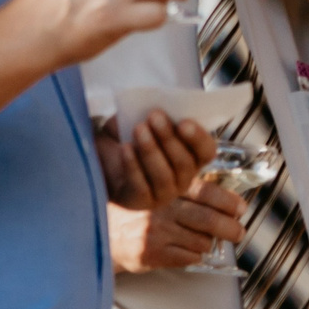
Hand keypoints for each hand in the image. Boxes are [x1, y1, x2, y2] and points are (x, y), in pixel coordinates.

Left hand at [97, 111, 215, 210]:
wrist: (102, 159)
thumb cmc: (130, 135)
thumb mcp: (143, 120)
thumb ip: (155, 115)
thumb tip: (159, 106)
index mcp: (192, 157)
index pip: (206, 152)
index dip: (198, 138)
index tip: (183, 122)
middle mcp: (183, 179)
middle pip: (184, 163)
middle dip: (169, 138)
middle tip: (154, 116)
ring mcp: (163, 194)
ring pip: (163, 175)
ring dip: (151, 150)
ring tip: (138, 128)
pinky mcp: (141, 202)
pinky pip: (141, 186)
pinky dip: (133, 165)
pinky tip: (125, 148)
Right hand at [110, 183, 243, 271]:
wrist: (104, 232)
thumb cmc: (138, 212)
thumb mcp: (159, 192)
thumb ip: (186, 191)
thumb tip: (225, 198)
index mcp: (167, 189)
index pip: (206, 192)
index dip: (228, 201)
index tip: (240, 208)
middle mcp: (162, 208)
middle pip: (208, 219)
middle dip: (230, 228)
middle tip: (238, 232)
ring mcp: (156, 232)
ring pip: (201, 241)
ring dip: (209, 242)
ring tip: (207, 240)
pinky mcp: (152, 253)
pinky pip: (189, 257)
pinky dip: (195, 255)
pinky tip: (189, 250)